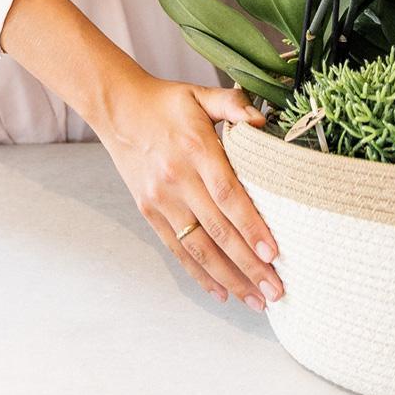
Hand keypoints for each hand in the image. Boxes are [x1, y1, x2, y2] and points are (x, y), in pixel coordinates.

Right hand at [92, 71, 284, 311]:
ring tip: (256, 300)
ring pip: (199, 247)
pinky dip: (199, 274)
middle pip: (218, 229)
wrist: (117, 109)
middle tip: (277, 289)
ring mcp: (161, 199)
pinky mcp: (149, 212)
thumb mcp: (201, 94)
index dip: (251, 226)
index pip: (228, 194)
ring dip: (229, 278)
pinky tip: (222, 291)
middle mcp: (177, 179)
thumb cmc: (166, 102)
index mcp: (196, 149)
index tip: (273, 253)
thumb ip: (234, 104)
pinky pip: (177, 249)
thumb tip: (263, 123)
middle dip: (249, 264)